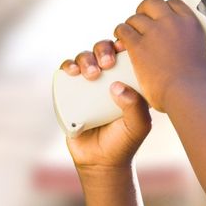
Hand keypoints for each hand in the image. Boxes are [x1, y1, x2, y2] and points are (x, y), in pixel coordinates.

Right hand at [59, 37, 151, 172]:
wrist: (100, 161)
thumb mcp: (138, 125)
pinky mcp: (70, 92)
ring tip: (90, 72)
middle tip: (107, 63)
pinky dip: (68, 66)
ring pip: (84, 58)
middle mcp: (107, 77)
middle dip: (103, 49)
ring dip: (85, 57)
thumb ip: (135, 107)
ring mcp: (87, 84)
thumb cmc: (124, 141)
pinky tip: (72, 71)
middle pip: (102, 50)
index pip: (124, 53)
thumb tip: (117, 86)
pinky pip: (66, 72)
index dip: (122, 44)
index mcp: (127, 78)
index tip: (121, 49)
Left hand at [114, 0, 205, 112]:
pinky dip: (121, 35)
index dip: (164, 9)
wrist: (188, 94)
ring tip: (130, 34)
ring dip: (131, 26)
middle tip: (142, 22)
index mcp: (191, 24)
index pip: (174, 4)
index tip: (160, 17)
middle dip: (145, 11)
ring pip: (135, 17)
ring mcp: (154, 32)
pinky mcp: (138, 45)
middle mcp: (172, 23)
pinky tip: (122, 43)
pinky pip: (123, 30)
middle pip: (152, 3)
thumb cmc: (200, 86)